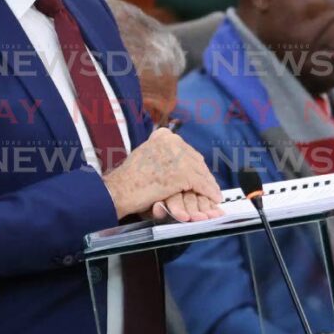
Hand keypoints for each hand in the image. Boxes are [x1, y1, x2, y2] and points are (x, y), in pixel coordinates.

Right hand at [102, 128, 221, 220]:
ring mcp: (178, 156)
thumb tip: (179, 160)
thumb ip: (163, 154)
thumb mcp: (147, 155)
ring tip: (213, 194)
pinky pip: (201, 184)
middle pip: (196, 160)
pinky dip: (209, 192)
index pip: (186, 150)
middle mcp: (172, 141)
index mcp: (163, 136)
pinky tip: (214, 198)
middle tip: (210, 185)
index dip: (195, 164)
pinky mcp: (182, 173)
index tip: (200, 172)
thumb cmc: (129, 178)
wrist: (120, 190)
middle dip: (203, 174)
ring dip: (208, 185)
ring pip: (200, 172)